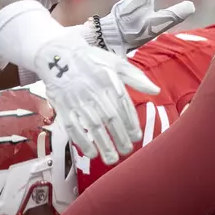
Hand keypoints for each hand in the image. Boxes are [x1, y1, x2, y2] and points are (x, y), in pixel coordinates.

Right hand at [34, 38, 158, 165]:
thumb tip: (156, 90)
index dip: (131, 123)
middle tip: (127, 152)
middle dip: (120, 137)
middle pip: (109, 119)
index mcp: (110, 82)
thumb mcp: (116, 63)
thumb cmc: (92, 60)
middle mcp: (94, 92)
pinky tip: (91, 153)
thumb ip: (136, 77)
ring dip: (103, 144)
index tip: (137, 137)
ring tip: (112, 159)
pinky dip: (81, 140)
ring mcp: (77, 100)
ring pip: (92, 125)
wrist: (59, 55)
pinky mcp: (62, 105)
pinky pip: (71, 126)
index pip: (124, 106)